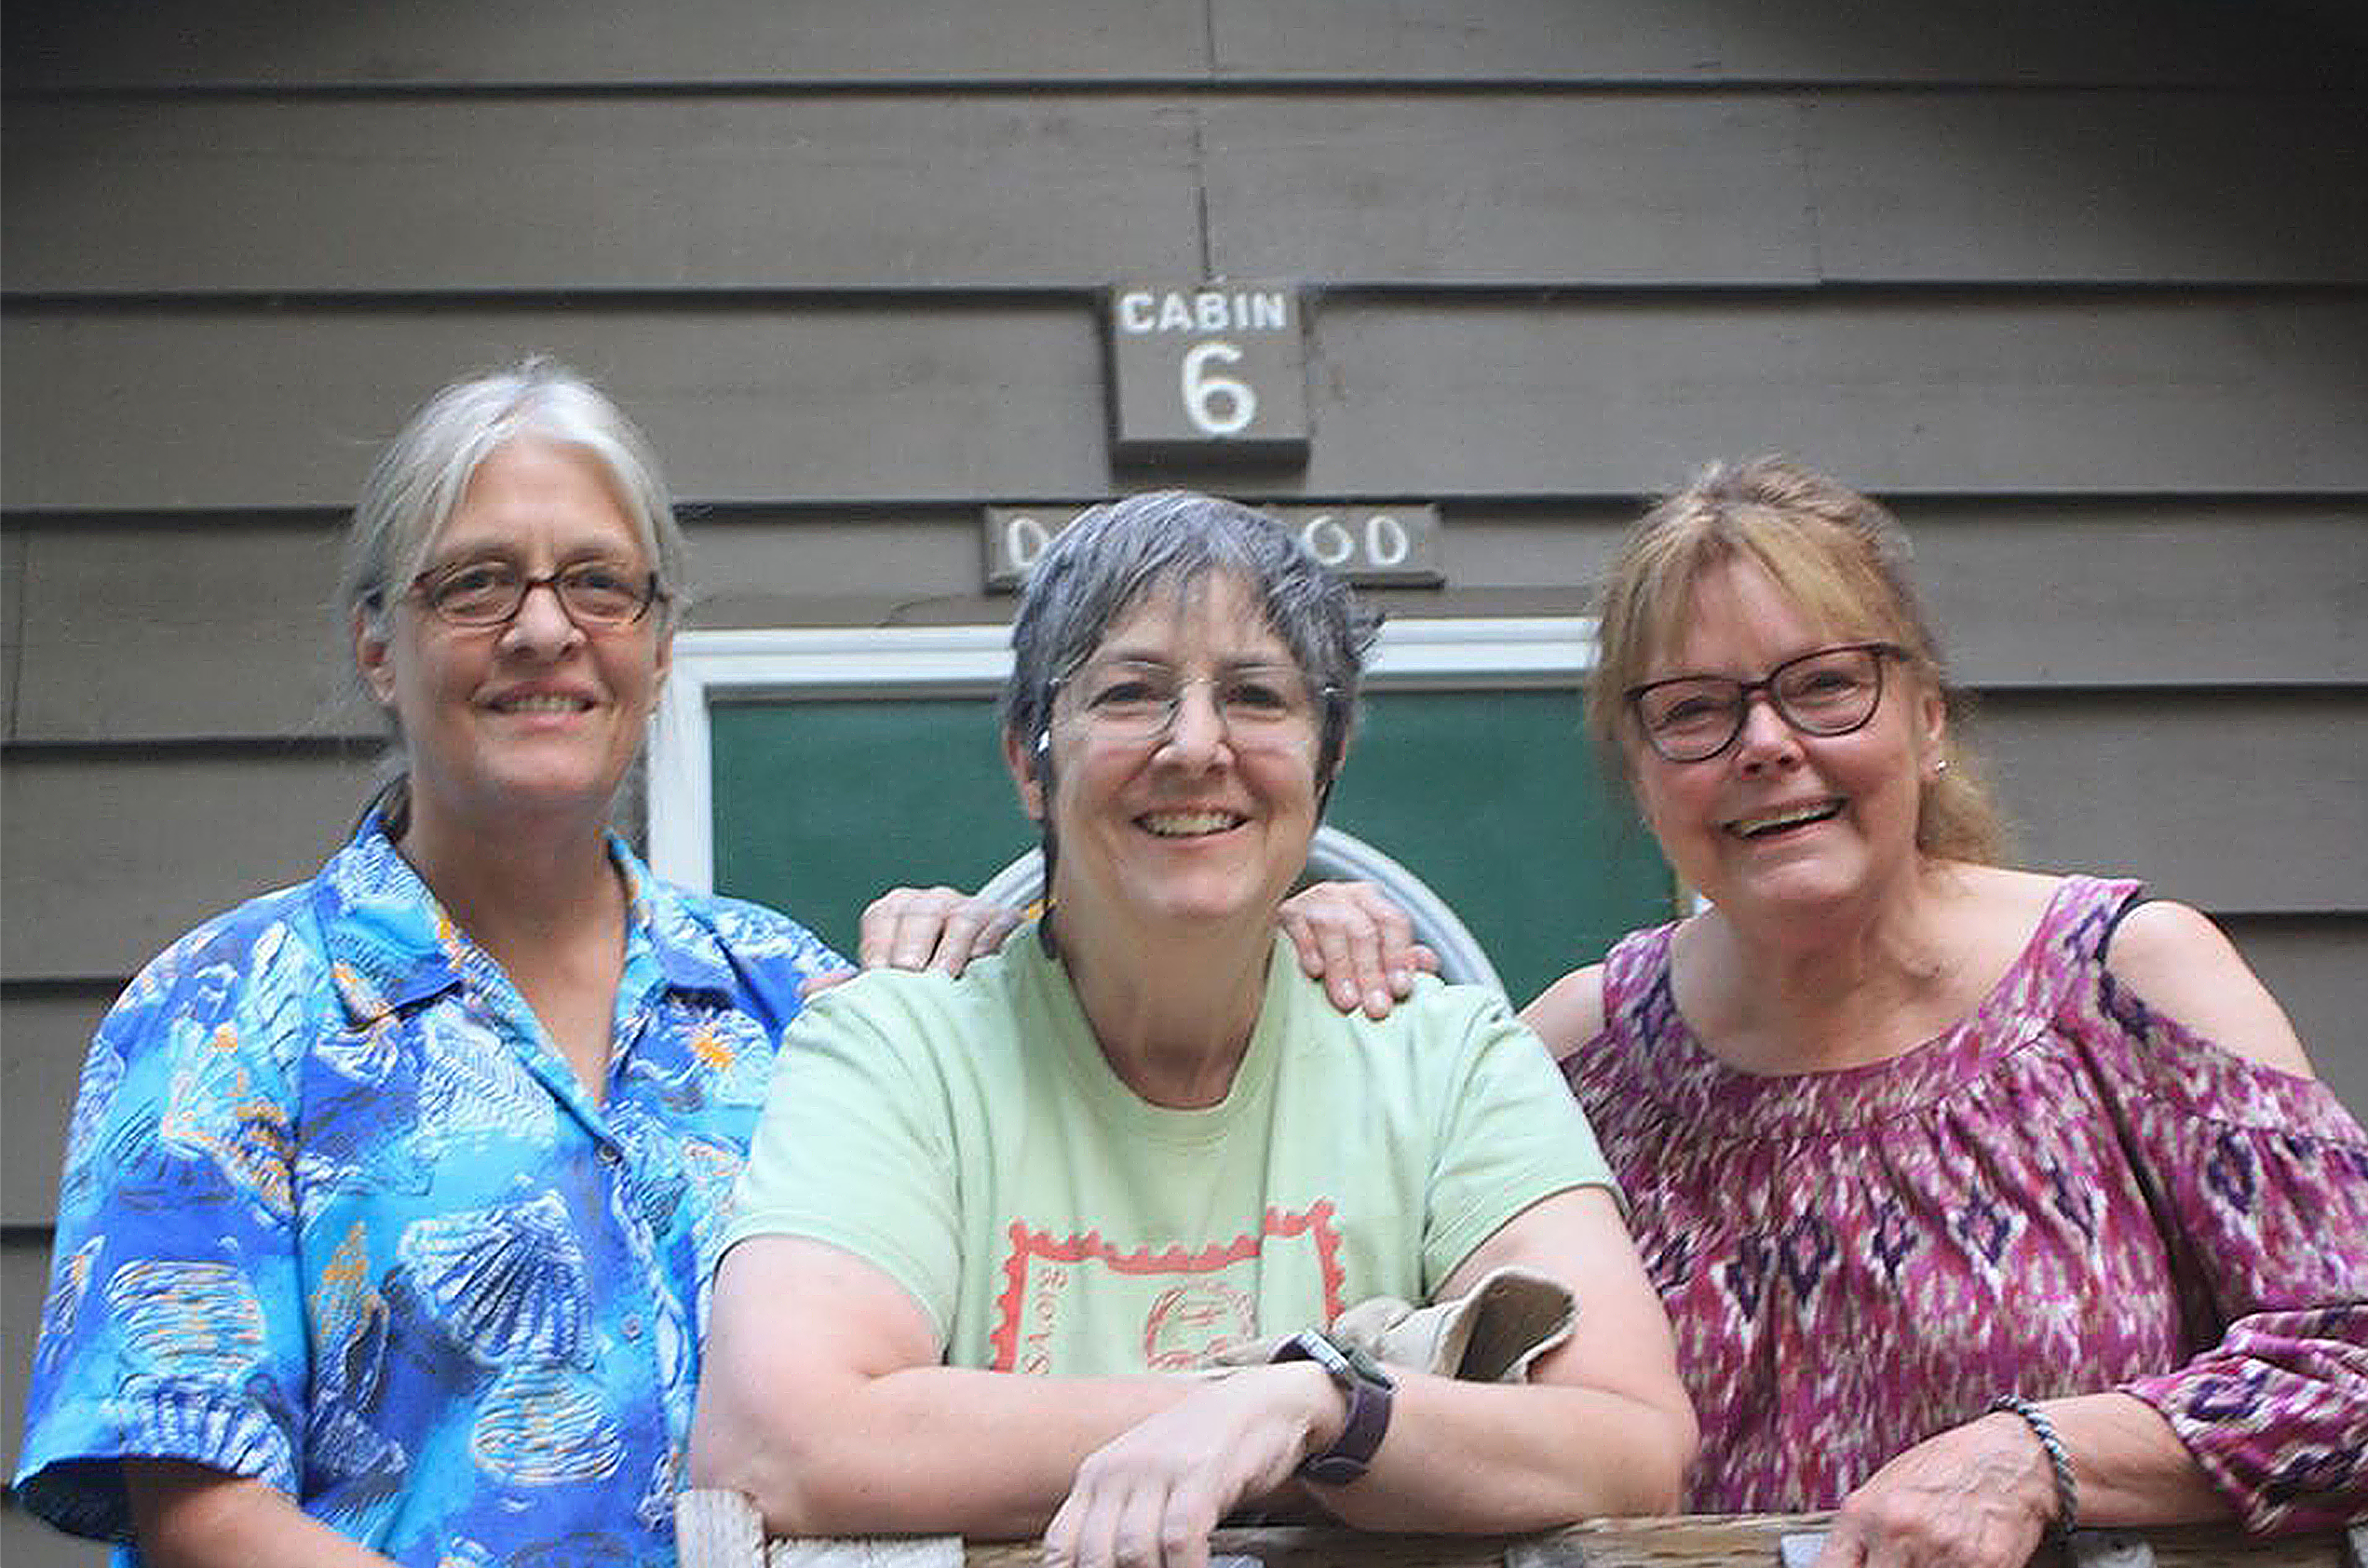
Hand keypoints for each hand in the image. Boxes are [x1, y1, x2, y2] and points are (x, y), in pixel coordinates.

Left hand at [856, 886, 1022, 977]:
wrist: (975, 964)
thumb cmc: (923, 970)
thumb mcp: (887, 973)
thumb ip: (853, 981)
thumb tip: (810, 990)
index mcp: (897, 908)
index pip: (882, 917)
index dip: (878, 946)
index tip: (877, 974)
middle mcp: (932, 901)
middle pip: (920, 915)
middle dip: (912, 947)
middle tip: (909, 975)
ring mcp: (969, 908)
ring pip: (959, 919)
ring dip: (950, 950)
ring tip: (943, 977)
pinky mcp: (1002, 920)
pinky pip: (996, 925)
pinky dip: (988, 944)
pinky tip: (980, 964)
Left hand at [1042, 1365, 1339, 1567]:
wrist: (1255, 1402)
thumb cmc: (1198, 1449)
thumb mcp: (1144, 1477)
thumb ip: (1118, 1515)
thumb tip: (1101, 1562)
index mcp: (1097, 1475)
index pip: (1061, 1543)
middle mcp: (1119, 1470)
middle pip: (1096, 1554)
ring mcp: (1158, 1469)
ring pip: (1134, 1551)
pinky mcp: (1200, 1472)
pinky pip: (1180, 1538)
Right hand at [1276, 882, 1437, 1019]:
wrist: (1283, 940)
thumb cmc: (1335, 949)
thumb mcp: (1370, 951)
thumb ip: (1400, 958)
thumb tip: (1428, 963)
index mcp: (1371, 901)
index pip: (1392, 922)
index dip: (1398, 956)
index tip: (1401, 989)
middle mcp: (1343, 896)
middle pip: (1363, 931)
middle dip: (1372, 973)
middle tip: (1377, 1009)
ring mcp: (1312, 901)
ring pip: (1333, 928)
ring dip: (1342, 969)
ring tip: (1348, 1002)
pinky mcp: (1285, 912)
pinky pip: (1298, 927)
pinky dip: (1308, 949)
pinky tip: (1315, 972)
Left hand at [1812, 1412, 2059, 1567]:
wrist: (2009, 1457)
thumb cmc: (1946, 1469)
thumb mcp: (1884, 1489)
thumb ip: (1859, 1534)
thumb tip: (1840, 1566)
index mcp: (1865, 1513)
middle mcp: (1899, 1532)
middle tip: (1898, 1565)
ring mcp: (1941, 1553)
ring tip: (1929, 1560)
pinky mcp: (1983, 1567)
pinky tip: (1954, 1561)